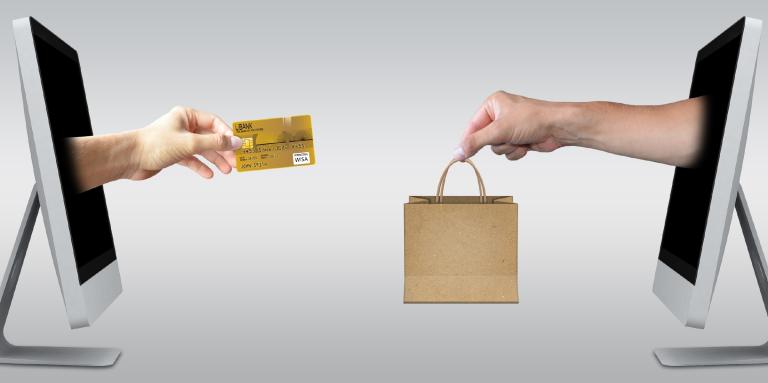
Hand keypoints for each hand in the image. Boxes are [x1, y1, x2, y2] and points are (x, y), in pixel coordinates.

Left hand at [126, 106, 241, 179]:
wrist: (130, 158)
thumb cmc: (155, 144)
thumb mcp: (190, 143)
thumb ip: (215, 143)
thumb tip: (236, 142)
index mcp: (186, 115)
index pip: (214, 122)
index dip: (227, 134)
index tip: (238, 145)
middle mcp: (183, 126)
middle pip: (210, 137)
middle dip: (223, 150)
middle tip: (236, 161)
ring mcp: (179, 140)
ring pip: (203, 150)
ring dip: (215, 160)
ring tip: (227, 170)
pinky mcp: (174, 154)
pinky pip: (193, 160)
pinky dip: (201, 166)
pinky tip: (209, 174)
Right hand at [454, 91, 566, 161]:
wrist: (558, 127)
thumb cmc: (533, 119)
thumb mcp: (499, 130)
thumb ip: (475, 142)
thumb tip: (458, 152)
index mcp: (493, 105)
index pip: (472, 126)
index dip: (467, 141)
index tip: (459, 156)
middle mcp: (500, 115)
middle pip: (484, 139)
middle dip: (498, 142)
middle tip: (506, 139)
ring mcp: (510, 128)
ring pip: (497, 148)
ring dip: (508, 147)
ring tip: (520, 139)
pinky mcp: (519, 138)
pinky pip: (508, 152)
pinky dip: (516, 151)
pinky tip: (526, 144)